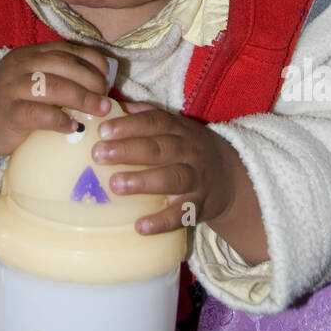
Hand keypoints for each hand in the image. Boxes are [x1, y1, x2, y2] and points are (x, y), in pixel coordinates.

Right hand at [0, 42, 112, 168]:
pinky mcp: (9, 113)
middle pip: (63, 65)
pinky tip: (75, 128)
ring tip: (100, 111)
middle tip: (106, 98)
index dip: (92, 61)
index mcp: (30, 53)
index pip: (67, 49)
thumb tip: (104, 85)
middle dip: (91, 80)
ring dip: (82, 98)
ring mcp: (12, 87)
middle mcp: (20, 65)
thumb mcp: (36, 81)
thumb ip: (62, 77)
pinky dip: (61, 120)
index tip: (107, 78)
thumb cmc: (17, 104)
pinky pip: (40, 114)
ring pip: (53, 86)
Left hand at [90, 99, 266, 261]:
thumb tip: (110, 104)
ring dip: (143, 181)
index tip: (103, 130)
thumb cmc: (188, 149)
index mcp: (179, 129)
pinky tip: (139, 226)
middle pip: (159, 148)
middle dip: (128, 150)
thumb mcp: (174, 127)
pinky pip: (181, 215)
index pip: (154, 122)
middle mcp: (188, 151)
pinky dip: (161, 221)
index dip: (129, 125)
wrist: (231, 178)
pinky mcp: (199, 206)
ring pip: (171, 178)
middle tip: (99, 154)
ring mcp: (196, 179)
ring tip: (115, 185)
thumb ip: (145, 115)